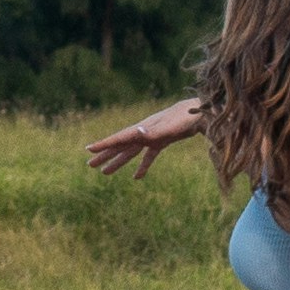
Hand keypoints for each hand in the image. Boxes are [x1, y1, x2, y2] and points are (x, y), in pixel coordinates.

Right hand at [82, 97, 201, 174]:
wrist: (201, 112)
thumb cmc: (185, 118)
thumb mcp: (169, 126)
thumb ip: (153, 131)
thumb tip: (136, 132)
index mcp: (142, 128)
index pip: (119, 138)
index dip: (104, 144)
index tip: (88, 149)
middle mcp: (144, 132)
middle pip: (120, 146)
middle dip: (105, 155)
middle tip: (89, 165)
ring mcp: (153, 136)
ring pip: (131, 152)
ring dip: (118, 161)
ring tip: (105, 172)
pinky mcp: (163, 141)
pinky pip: (148, 156)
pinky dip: (142, 166)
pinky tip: (137, 177)